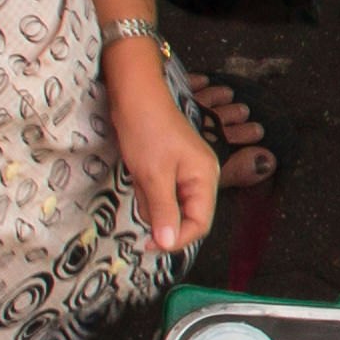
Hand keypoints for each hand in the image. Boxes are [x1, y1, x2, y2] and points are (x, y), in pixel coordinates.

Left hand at [107, 55, 216, 253]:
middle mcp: (202, 176)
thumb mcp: (152, 175)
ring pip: (172, 204)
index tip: (147, 245)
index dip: (176, 240)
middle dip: (161, 216)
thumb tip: (167, 245)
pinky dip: (150, 190)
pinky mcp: (173, 165)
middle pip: (187, 216)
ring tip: (140, 179)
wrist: (134, 94)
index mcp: (205, 178)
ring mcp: (188, 170)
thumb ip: (163, 211)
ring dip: (153, 202)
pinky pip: (164, 191)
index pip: (199, 224)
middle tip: (140, 201)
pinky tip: (140, 175)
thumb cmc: (146, 131)